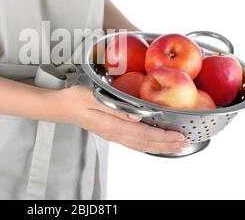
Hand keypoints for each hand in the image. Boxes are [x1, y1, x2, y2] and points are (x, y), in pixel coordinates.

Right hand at [53, 86, 188, 154]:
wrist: (60, 106)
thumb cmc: (74, 99)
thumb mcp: (93, 98)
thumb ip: (115, 108)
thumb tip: (137, 116)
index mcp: (112, 126)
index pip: (144, 135)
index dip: (163, 137)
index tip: (179, 136)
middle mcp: (114, 133)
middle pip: (145, 143)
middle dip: (166, 144)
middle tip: (184, 142)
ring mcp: (112, 135)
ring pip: (141, 145)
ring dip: (159, 146)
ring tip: (174, 146)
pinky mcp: (110, 132)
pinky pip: (134, 143)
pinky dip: (148, 145)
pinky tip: (153, 144)